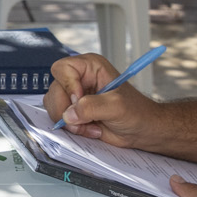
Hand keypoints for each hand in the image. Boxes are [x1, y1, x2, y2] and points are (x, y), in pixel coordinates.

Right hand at [44, 53, 167, 147]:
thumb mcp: (116, 106)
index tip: (78, 100)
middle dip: (67, 110)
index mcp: (90, 67)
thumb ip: (91, 107)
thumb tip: (69, 114)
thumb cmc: (136, 111)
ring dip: (70, 122)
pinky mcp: (74, 112)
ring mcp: (75, 96)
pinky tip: (90, 129)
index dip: (67, 85)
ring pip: (54, 106)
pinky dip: (72, 128)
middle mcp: (79, 79)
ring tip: (90, 126)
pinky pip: (59, 119)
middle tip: (83, 120)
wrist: (142, 129)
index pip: (63, 68)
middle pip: (55, 90)